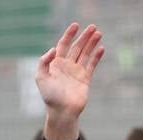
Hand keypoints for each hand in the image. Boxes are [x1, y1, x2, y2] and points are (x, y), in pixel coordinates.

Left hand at [37, 23, 103, 139]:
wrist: (62, 112)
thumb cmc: (50, 97)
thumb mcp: (41, 78)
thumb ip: (44, 62)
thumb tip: (53, 49)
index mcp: (55, 64)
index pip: (63, 45)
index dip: (68, 35)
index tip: (75, 25)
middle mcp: (66, 66)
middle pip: (76, 47)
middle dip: (84, 37)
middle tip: (93, 26)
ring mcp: (76, 72)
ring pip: (85, 54)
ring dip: (92, 43)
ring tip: (98, 33)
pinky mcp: (85, 79)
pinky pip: (91, 65)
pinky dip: (96, 56)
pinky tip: (101, 48)